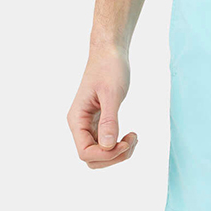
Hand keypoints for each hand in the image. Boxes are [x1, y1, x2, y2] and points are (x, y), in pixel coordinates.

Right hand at [67, 47, 137, 167]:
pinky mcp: (99, 122)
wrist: (110, 52)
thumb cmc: (109, 68)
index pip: (85, 153)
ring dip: (118, 153)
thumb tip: (108, 146)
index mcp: (77, 119)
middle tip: (131, 139)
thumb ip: (109, 120)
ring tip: (133, 137)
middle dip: (113, 156)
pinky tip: (130, 135)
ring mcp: (89, 124)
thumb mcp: (111, 93)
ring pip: (100, 153)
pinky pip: (106, 143)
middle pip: (92, 158)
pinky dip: (119, 145)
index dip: (106, 154)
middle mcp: (80, 125)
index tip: (124, 142)